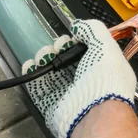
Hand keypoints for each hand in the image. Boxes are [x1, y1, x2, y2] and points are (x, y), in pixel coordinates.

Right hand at [22, 19, 136, 137]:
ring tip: (45, 54)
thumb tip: (80, 25)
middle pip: (68, 57)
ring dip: (45, 56)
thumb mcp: (105, 45)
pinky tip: (31, 63)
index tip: (73, 35)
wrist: (94, 112)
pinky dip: (33, 72)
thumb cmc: (106, 80)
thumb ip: (93, 29)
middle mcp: (88, 79)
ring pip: (52, 68)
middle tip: (59, 46)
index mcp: (105, 66)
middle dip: (60, 46)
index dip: (79, 40)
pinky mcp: (53, 102)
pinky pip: (39, 84)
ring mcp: (70, 91)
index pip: (90, 49)